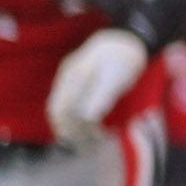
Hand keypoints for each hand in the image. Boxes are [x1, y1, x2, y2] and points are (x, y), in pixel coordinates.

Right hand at [47, 27, 149, 147]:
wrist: (127, 39)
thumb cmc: (124, 58)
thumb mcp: (116, 76)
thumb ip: (101, 95)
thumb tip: (88, 118)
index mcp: (72, 77)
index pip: (59, 108)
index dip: (69, 127)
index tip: (87, 141)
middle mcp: (66, 79)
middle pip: (58, 111)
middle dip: (71, 130)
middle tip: (89, 146)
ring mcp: (70, 80)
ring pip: (63, 109)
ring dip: (74, 127)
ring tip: (91, 141)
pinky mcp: (77, 83)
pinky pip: (70, 104)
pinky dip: (78, 118)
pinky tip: (91, 127)